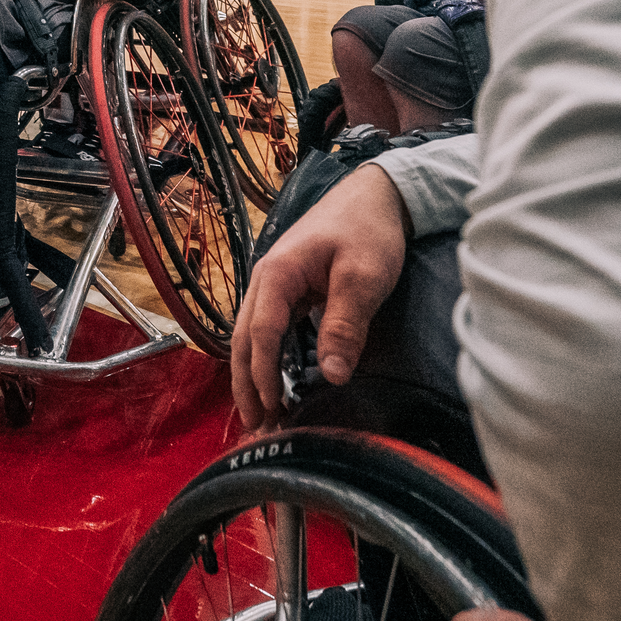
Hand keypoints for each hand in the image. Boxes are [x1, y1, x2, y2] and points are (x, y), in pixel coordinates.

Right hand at [230, 164, 407, 430]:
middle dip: (247, 384)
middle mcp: (266, 279)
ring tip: (263, 412)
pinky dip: (268, 357)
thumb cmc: (368, 229)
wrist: (376, 194)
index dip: (263, 374)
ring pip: (252, 334)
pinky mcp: (289, 288)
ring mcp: (275, 283)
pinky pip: (269, 328)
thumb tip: (332, 376)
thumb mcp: (363, 277)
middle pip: (245, 338)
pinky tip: (278, 379)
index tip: (273, 408)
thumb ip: (344, 325)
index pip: (261, 333)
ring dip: (254, 374)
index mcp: (277, 274)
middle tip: (258, 426)